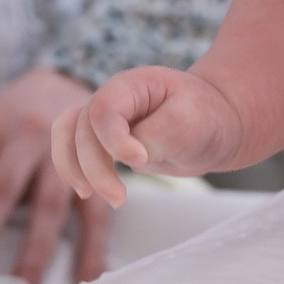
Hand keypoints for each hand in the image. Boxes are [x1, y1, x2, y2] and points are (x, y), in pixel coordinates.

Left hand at [0, 66, 106, 283]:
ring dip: (34, 250)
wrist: (71, 78)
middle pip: (1, 190)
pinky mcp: (97, 167)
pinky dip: (91, 248)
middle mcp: (29, 135)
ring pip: (47, 205)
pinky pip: (94, 211)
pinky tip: (84, 278)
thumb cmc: (20, 112)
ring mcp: (66, 151)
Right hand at [50, 67, 246, 206]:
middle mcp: (112, 97)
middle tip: (119, 198)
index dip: (113, 140)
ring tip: (90, 195)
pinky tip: (85, 190)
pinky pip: (72, 148)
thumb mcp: (190, 122)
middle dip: (94, 168)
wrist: (218, 123)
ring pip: (66, 136)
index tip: (141, 161)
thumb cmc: (207, 116)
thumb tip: (129, 158)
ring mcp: (105, 117)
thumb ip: (156, 136)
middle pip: (81, 129)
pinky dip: (72, 169)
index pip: (103, 110)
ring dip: (74, 168)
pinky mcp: (104, 138)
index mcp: (131, 84)